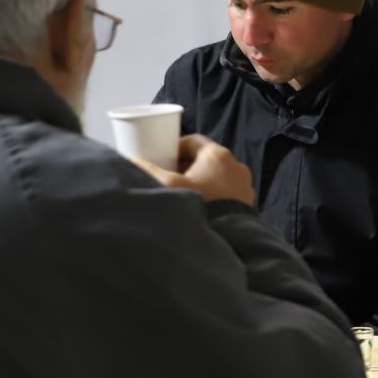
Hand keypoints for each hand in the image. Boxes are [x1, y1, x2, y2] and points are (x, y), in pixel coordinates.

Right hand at [134, 134, 254, 204]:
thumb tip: (129, 160)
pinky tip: (199, 206)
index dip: (174, 147)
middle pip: (205, 158)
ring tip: (181, 193)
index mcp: (218, 154)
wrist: (228, 237)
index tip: (161, 158)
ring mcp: (244, 184)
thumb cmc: (198, 205)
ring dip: (199, 181)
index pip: (193, 141)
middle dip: (185, 166)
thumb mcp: (167, 185)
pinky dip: (212, 194)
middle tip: (168, 177)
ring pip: (216, 176)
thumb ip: (147, 170)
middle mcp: (236, 165)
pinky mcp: (247, 202)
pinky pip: (226, 191)